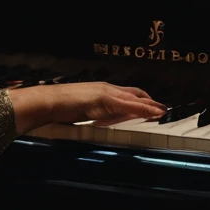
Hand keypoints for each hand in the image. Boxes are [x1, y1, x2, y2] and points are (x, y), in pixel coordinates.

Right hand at [8, 82, 165, 133]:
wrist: (48, 101)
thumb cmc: (60, 107)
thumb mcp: (81, 110)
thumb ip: (92, 113)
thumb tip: (99, 121)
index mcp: (100, 91)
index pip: (125, 94)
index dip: (140, 101)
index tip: (151, 108)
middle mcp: (105, 88)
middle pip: (134, 94)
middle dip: (149, 101)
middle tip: (161, 109)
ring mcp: (105, 93)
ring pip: (134, 98)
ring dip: (149, 105)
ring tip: (161, 111)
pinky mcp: (104, 100)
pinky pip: (127, 105)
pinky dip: (141, 109)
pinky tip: (150, 113)